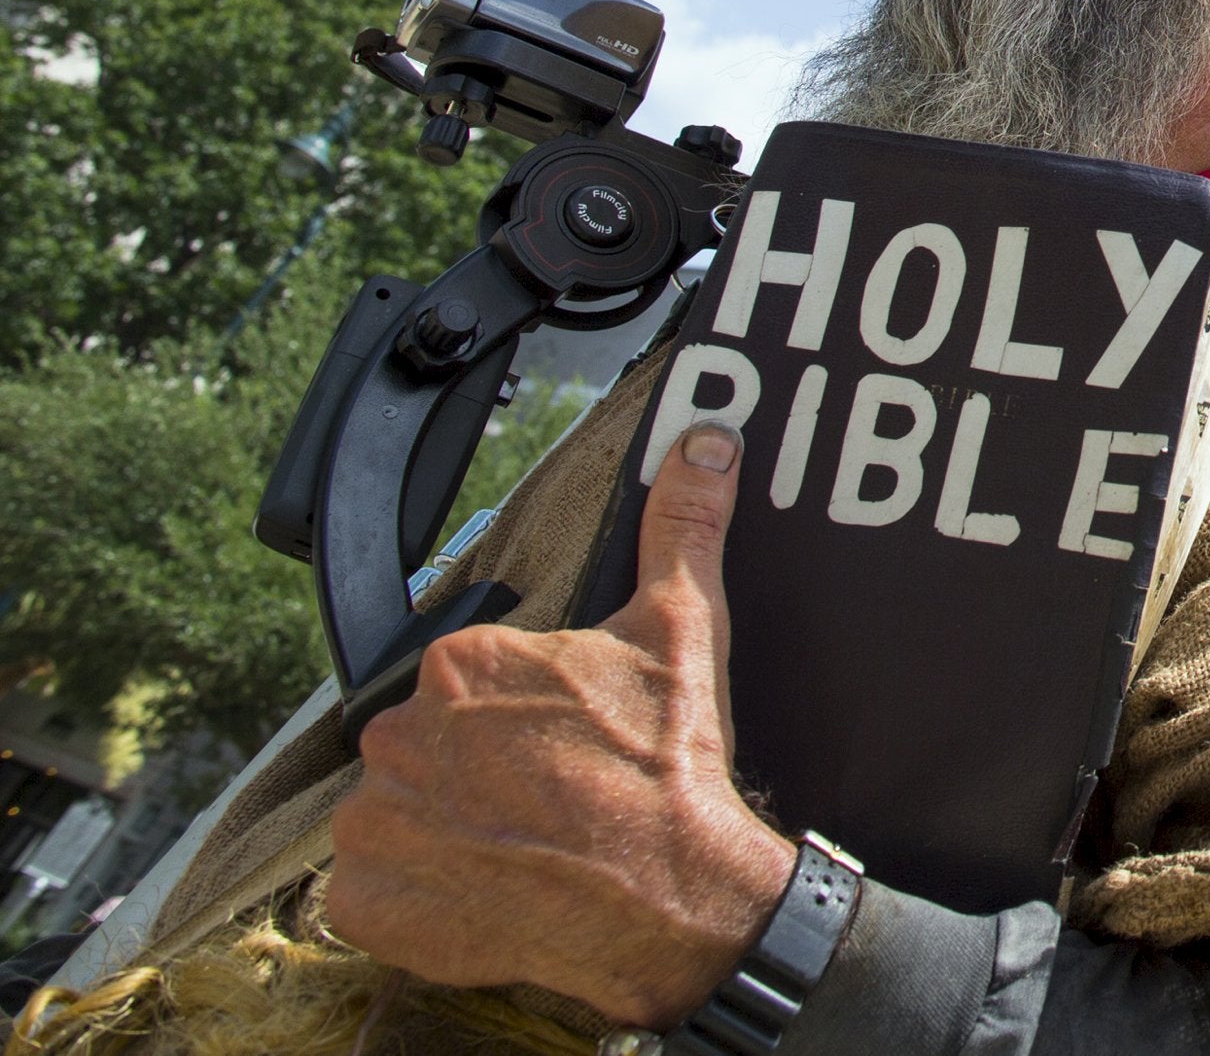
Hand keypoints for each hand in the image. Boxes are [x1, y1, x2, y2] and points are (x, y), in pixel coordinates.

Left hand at [326, 423, 797, 1026]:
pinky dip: (416, 890)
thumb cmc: (670, 768)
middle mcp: (400, 736)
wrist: (673, 899)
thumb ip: (681, 526)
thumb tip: (703, 443)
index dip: (524, 705)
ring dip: (445, 821)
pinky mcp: (369, 903)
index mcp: (462, 663)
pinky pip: (372, 886)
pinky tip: (485, 884)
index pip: (469, 675)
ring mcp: (377, 824)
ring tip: (523, 840)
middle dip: (479, 760)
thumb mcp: (686, 629)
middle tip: (552, 788)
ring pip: (398, 806)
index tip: (567, 732)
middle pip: (428, 737)